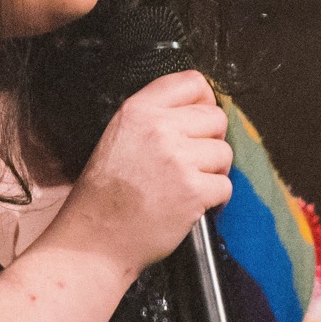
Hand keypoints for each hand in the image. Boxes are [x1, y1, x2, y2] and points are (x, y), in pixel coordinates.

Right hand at [49, 71, 231, 272]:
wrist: (95, 239)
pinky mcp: (193, 191)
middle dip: (210, 142)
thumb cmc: (105, 195)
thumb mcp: (118, 138)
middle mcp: (159, 129)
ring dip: (213, 172)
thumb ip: (154, 119)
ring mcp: (178, 160)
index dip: (204, 101)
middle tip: (192, 163)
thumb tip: (198, 111)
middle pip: (216, 118)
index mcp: (137, 111)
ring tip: (187, 186)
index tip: (200, 121)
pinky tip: (192, 205)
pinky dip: (215, 199)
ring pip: (224, 153)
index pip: (192, 82)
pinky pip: (225, 185)